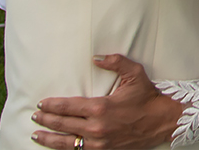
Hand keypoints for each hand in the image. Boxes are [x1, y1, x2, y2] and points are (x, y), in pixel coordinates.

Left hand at [30, 54, 183, 148]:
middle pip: (62, 125)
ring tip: (36, 135)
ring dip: (49, 139)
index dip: (52, 105)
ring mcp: (99, 143)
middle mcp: (96, 127)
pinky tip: (57, 147)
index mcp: (100, 107)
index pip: (68, 107)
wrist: (163, 121)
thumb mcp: (134, 73)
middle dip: (45, 120)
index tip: (41, 103)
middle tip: (34, 116)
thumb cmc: (148, 97)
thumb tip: (95, 57)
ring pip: (66, 143)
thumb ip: (114, 62)